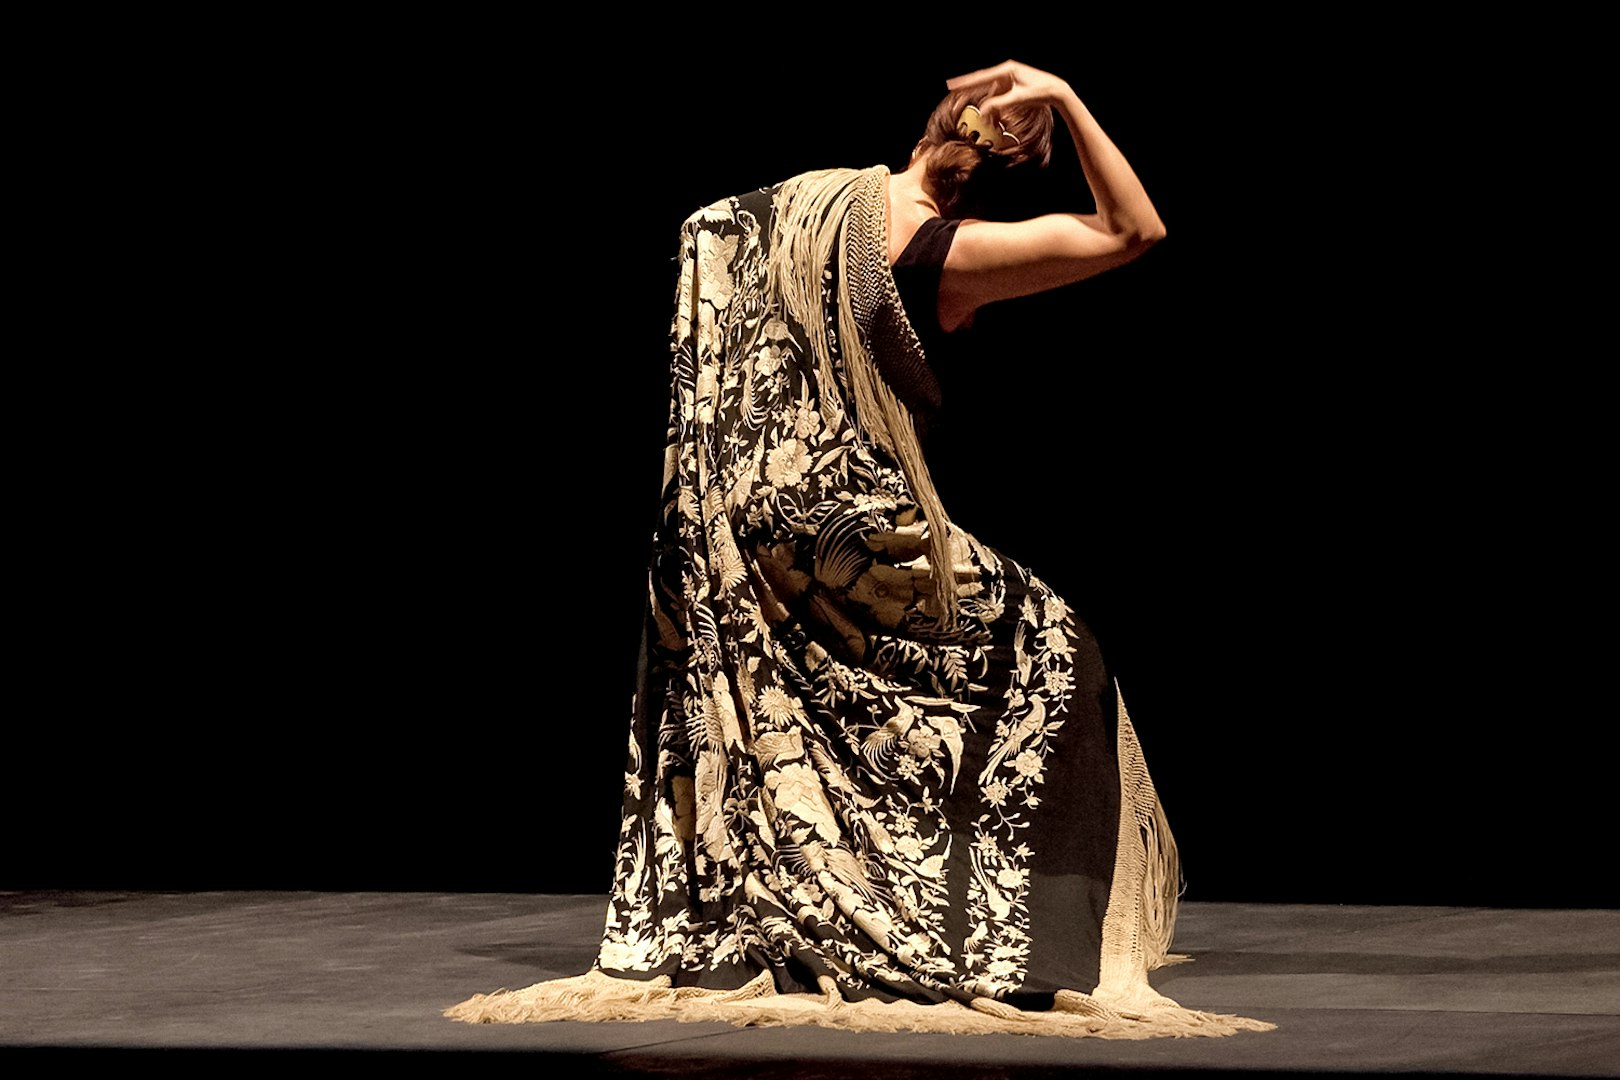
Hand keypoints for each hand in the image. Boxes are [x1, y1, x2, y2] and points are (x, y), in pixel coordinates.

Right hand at [945, 60, 1072, 124]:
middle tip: (952, 89)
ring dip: (989, 105)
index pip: (980, 77)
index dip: (965, 82)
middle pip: (983, 81)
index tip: (951, 85)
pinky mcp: (1014, 85)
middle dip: (970, 88)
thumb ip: (998, 104)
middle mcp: (1007, 71)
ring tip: (989, 121)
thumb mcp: (1017, 99)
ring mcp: (1011, 78)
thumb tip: (983, 110)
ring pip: (992, 91)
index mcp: (1006, 70)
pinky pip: (1000, 95)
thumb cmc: (1040, 92)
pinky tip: (996, 117)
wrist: (1057, 91)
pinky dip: (996, 105)